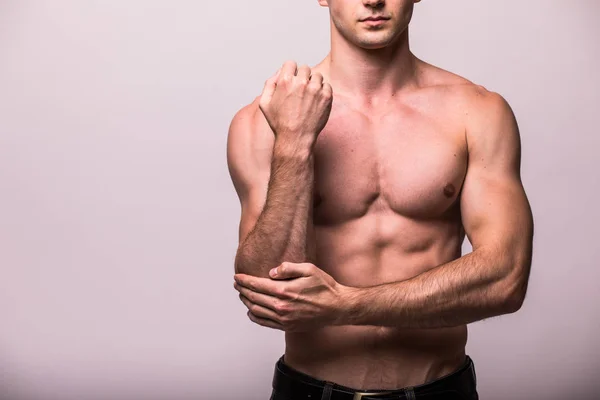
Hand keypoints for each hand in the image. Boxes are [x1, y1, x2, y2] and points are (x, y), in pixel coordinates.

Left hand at [233, 262, 350, 331]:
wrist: (337, 307)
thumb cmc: (325, 287)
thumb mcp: (309, 269)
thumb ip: (288, 268)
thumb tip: (271, 272)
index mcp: (285, 291)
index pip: (257, 285)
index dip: (244, 280)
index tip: (237, 277)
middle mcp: (281, 307)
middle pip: (254, 298)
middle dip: (242, 290)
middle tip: (237, 284)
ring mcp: (284, 319)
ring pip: (256, 311)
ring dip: (246, 302)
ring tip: (243, 294)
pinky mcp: (287, 326)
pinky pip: (264, 323)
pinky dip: (254, 316)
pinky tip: (251, 310)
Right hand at [259, 61, 332, 147]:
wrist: (295, 138)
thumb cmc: (279, 123)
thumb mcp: (265, 104)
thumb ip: (269, 84)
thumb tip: (278, 72)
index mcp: (285, 81)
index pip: (291, 63)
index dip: (290, 71)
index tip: (292, 80)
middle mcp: (301, 83)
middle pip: (305, 68)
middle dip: (302, 77)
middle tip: (300, 91)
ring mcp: (315, 89)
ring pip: (317, 76)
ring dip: (313, 83)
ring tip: (309, 97)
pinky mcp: (326, 97)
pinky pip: (327, 86)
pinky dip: (322, 92)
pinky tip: (316, 101)